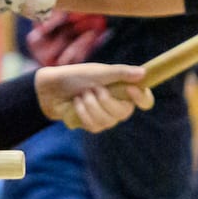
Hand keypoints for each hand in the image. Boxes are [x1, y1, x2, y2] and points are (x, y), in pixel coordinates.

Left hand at [36, 64, 154, 132]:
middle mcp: (119, 105)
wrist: (52, 87)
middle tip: (94, 88)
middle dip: (106, 101)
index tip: (132, 89)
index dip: (142, 98)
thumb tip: (143, 73)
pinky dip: (83, 112)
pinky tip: (76, 103)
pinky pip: (95, 126)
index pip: (145, 100)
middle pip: (125, 113)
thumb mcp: (99, 72)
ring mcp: (107, 117)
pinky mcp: (93, 125)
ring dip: (91, 105)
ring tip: (82, 94)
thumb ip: (121, 73)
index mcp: (124, 90)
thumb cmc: (77, 76)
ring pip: (108, 121)